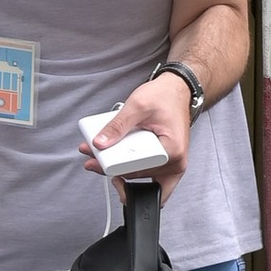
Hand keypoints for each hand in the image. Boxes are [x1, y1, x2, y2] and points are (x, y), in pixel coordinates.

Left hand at [84, 68, 193, 187]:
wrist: (176, 91)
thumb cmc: (165, 97)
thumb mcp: (137, 105)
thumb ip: (117, 126)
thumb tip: (100, 143)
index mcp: (172, 150)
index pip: (138, 168)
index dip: (114, 165)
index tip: (98, 161)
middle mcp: (175, 162)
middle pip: (136, 175)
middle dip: (112, 168)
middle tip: (94, 158)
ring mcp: (171, 165)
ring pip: (139, 178)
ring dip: (118, 170)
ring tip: (101, 156)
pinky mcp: (164, 164)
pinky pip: (145, 175)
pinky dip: (129, 170)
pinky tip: (116, 162)